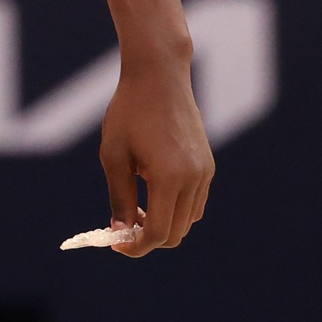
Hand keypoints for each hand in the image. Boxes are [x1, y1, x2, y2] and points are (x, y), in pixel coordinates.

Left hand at [97, 50, 213, 254]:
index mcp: (169, 178)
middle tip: (123, 229)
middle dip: (149, 239)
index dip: (137, 246)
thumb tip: (120, 230)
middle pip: (176, 232)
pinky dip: (176, 210)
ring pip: (188, 220)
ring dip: (163, 224)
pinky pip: (195, 202)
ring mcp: (205, 172)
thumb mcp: (114, 155)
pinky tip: (152, 195)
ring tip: (134, 210)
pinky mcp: (208, 165)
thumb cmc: (129, 111)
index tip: (117, 245)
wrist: (159, 75)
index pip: (158, 232)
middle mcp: (194, 179)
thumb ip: (118, 196)